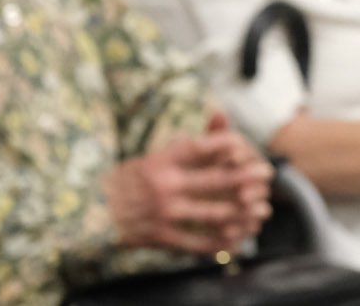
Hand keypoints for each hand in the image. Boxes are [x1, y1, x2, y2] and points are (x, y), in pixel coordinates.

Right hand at [104, 111, 272, 255]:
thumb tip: (220, 116)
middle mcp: (164, 184)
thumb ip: (185, 146)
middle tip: (267, 175)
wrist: (92, 213)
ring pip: (212, 213)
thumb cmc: (128, 182)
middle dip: (246, 177)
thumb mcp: (151, 157)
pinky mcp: (161, 237)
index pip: (200, 147)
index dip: (226, 145)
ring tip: (260, 210)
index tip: (245, 144)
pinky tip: (236, 240)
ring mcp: (164, 213)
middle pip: (214, 179)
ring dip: (242, 213)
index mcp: (160, 160)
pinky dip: (220, 242)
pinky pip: (197, 242)